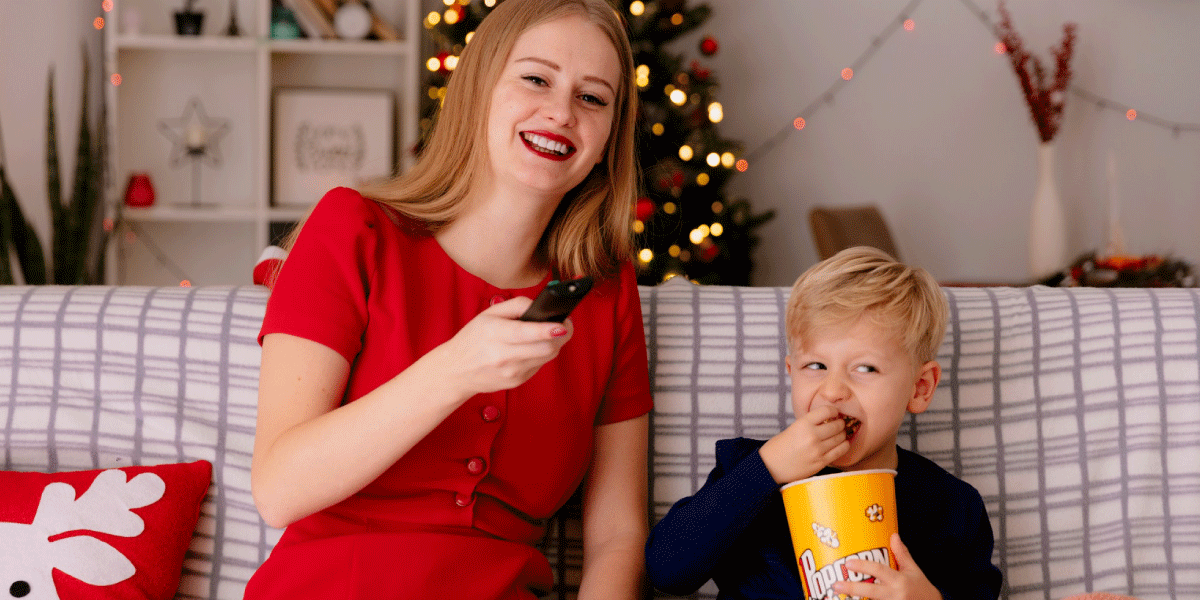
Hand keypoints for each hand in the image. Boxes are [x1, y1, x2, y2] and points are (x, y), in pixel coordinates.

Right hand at [437, 296, 572, 396]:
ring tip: (550, 334)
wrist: (456, 371)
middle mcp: (502, 355)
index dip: (548, 330)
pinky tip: (532, 348)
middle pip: (545, 348)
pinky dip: (541, 354)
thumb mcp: (488, 314)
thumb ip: (516, 305)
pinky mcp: (516, 382)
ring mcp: (511, 372)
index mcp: (494, 333)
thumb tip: (540, 306)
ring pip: (547, 357)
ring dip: (554, 344)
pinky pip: (539, 365)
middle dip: (561, 335)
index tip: (563, 325)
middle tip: (564, 325)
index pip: (526, 333)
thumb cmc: (473, 339)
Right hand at [758, 405, 847, 483]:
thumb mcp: (792, 428)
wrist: (770, 467)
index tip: (834, 413)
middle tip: (838, 424)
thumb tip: (829, 419)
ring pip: (841, 438)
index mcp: (803, 424)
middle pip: (837, 425)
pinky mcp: (821, 462)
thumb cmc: (779, 447)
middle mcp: (812, 436)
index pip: (826, 411)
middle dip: (840, 423)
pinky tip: (841, 444)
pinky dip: (844, 445)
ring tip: (839, 434)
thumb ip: (810, 424)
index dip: (833, 411)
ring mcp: (818, 450)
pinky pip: (840, 451)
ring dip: (842, 434)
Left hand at [832, 533, 941, 599]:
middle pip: (871, 592)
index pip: (880, 571)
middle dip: (853, 588)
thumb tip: (893, 535)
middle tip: (835, 585)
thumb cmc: (921, 589)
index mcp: (900, 581)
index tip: (848, 563)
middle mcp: (895, 595)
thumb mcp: (913, 570)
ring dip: (856, 599)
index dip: (864, 566)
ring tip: (838, 596)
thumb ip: (902, 554)